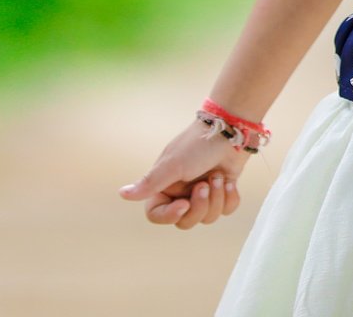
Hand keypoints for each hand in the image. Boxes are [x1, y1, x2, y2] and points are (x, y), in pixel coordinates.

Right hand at [116, 117, 250, 228]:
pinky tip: (230, 181)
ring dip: (216, 197)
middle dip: (199, 205)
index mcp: (163, 186)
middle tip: (205, 184)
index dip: (170, 215)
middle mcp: (181, 192)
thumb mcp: (172, 165)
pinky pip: (226, 210)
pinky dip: (230, 196)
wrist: (231, 130)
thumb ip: (149, 183)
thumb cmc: (198, 145)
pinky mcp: (222, 191)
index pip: (156, 215)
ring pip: (207, 218)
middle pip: (185, 222)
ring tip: (219, 177)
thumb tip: (121, 194)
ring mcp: (202, 193)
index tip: (184, 204)